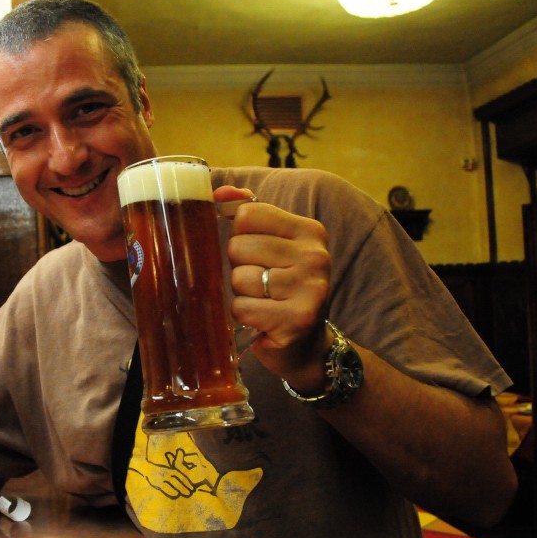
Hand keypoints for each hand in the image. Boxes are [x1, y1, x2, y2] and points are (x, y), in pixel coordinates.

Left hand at [214, 186, 331, 388]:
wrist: (305, 345)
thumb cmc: (280, 289)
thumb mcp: (271, 246)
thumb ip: (247, 215)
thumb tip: (221, 192)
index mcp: (309, 231)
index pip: (247, 215)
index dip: (238, 236)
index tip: (254, 254)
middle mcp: (315, 255)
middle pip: (238, 247)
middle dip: (238, 268)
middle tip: (259, 284)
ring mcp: (310, 287)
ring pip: (239, 279)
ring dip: (241, 294)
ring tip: (262, 302)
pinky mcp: (298, 319)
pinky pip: (243, 308)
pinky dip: (245, 316)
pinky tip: (263, 320)